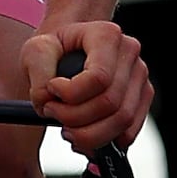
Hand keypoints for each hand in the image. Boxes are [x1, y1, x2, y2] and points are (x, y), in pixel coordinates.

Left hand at [22, 16, 152, 153]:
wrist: (68, 47)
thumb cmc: (55, 47)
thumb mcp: (35, 50)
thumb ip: (38, 74)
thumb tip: (47, 102)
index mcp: (106, 35)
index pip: (98, 77)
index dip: (70, 95)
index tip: (52, 91)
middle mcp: (129, 54)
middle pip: (110, 103)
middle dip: (75, 118)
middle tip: (52, 113)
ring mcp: (139, 76)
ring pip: (122, 121)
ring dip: (89, 135)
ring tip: (67, 130)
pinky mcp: (141, 98)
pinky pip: (129, 131)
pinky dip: (105, 142)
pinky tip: (85, 138)